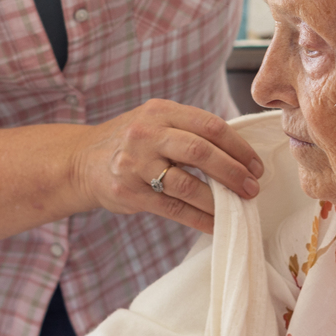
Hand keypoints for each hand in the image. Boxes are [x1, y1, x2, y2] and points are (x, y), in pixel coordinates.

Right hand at [72, 99, 263, 235]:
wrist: (80, 162)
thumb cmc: (130, 142)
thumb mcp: (155, 122)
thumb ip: (189, 130)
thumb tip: (239, 154)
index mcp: (160, 111)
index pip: (210, 125)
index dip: (238, 148)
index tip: (255, 166)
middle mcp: (146, 133)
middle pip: (201, 151)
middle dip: (233, 172)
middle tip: (252, 188)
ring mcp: (135, 163)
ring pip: (188, 184)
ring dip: (218, 199)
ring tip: (237, 206)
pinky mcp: (130, 193)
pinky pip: (173, 208)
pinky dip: (199, 219)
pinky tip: (215, 224)